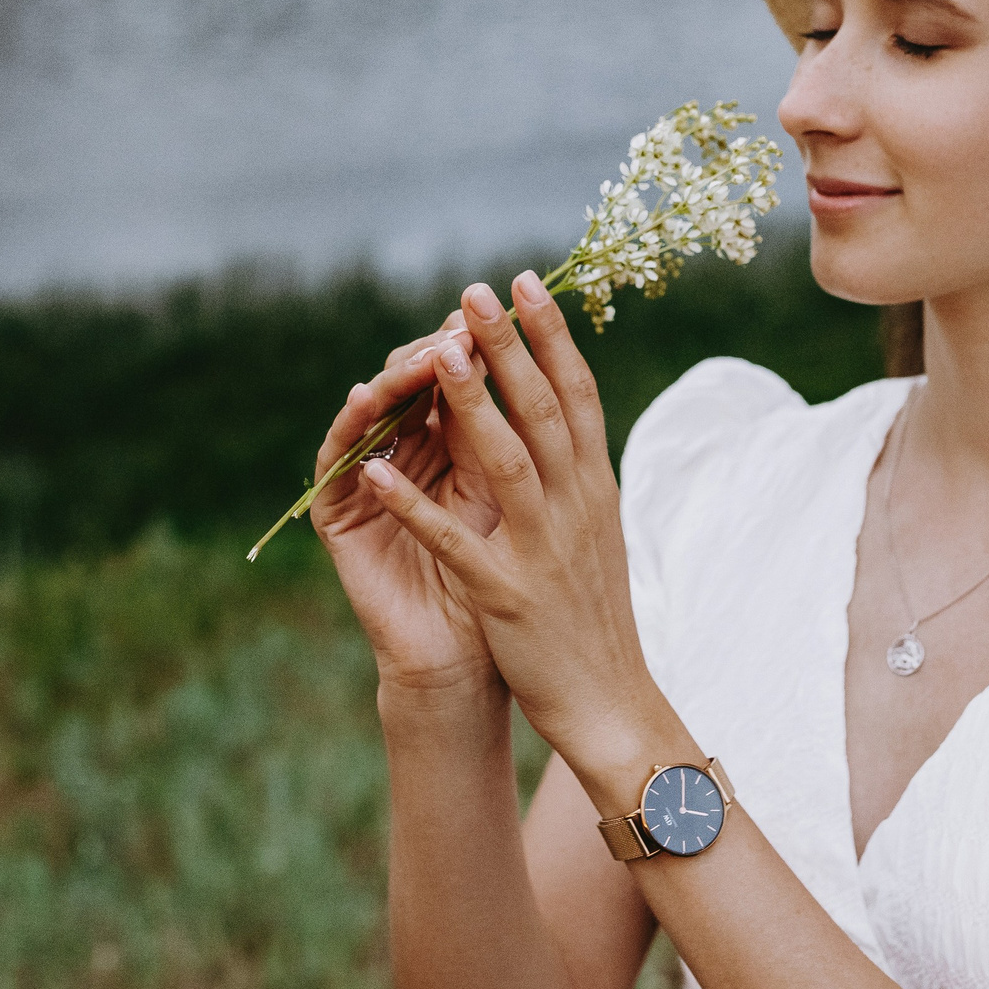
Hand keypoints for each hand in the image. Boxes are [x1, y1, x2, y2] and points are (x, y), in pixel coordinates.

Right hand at [311, 309, 507, 703]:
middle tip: (464, 320)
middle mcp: (406, 453)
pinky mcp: (339, 519)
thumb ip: (523, 441)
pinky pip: (338, 467)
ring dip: (398, 378)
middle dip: (442, 349)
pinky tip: (364, 403)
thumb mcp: (523, 504)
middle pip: (414, 382)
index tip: (515, 307)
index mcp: (453, 446)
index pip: (462, 376)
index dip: (487, 343)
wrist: (470, 666)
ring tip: (423, 354)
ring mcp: (368, 483)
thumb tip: (553, 358)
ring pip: (374, 411)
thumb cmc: (508, 587)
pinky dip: (352, 435)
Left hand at [357, 273, 663, 771]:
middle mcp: (576, 508)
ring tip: (434, 352)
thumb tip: (564, 419)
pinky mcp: (506, 595)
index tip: (523, 282)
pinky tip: (375, 469)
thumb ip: (578, 477)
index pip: (577, 395)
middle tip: (475, 289)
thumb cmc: (596, 619)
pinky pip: (453, 541)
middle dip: (508, 345)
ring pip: (506, 459)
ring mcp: (543, 549)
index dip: (550, 335)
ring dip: (470, 402)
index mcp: (596, 489)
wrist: (613, 705)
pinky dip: (413, 503)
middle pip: (542, 410)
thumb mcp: (596, 535)